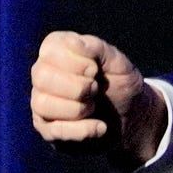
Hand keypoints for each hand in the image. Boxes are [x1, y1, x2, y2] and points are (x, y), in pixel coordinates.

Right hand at [30, 31, 166, 170]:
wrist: (131, 116)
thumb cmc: (119, 83)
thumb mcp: (117, 62)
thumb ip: (97, 48)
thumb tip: (74, 42)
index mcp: (55, 51)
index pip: (52, 49)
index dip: (79, 61)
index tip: (95, 69)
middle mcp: (42, 74)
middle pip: (42, 77)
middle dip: (78, 86)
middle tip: (96, 88)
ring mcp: (41, 102)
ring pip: (43, 104)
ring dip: (78, 108)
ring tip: (94, 107)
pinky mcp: (48, 129)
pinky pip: (54, 131)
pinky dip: (83, 130)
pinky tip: (100, 127)